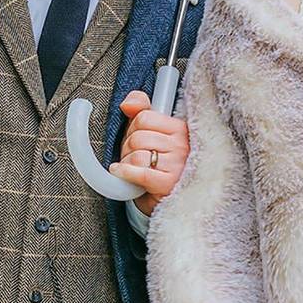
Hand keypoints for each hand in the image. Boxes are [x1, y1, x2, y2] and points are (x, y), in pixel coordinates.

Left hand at [111, 91, 189, 215]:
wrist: (172, 198)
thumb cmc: (161, 163)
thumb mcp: (153, 132)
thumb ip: (141, 110)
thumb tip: (127, 104)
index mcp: (180, 128)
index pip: (144, 117)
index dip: (133, 128)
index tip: (138, 139)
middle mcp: (182, 145)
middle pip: (137, 138)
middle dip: (127, 148)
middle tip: (134, 156)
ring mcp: (177, 165)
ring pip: (136, 155)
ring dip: (127, 163)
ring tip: (134, 168)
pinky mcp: (169, 184)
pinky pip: (139, 173)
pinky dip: (124, 172)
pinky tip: (119, 172)